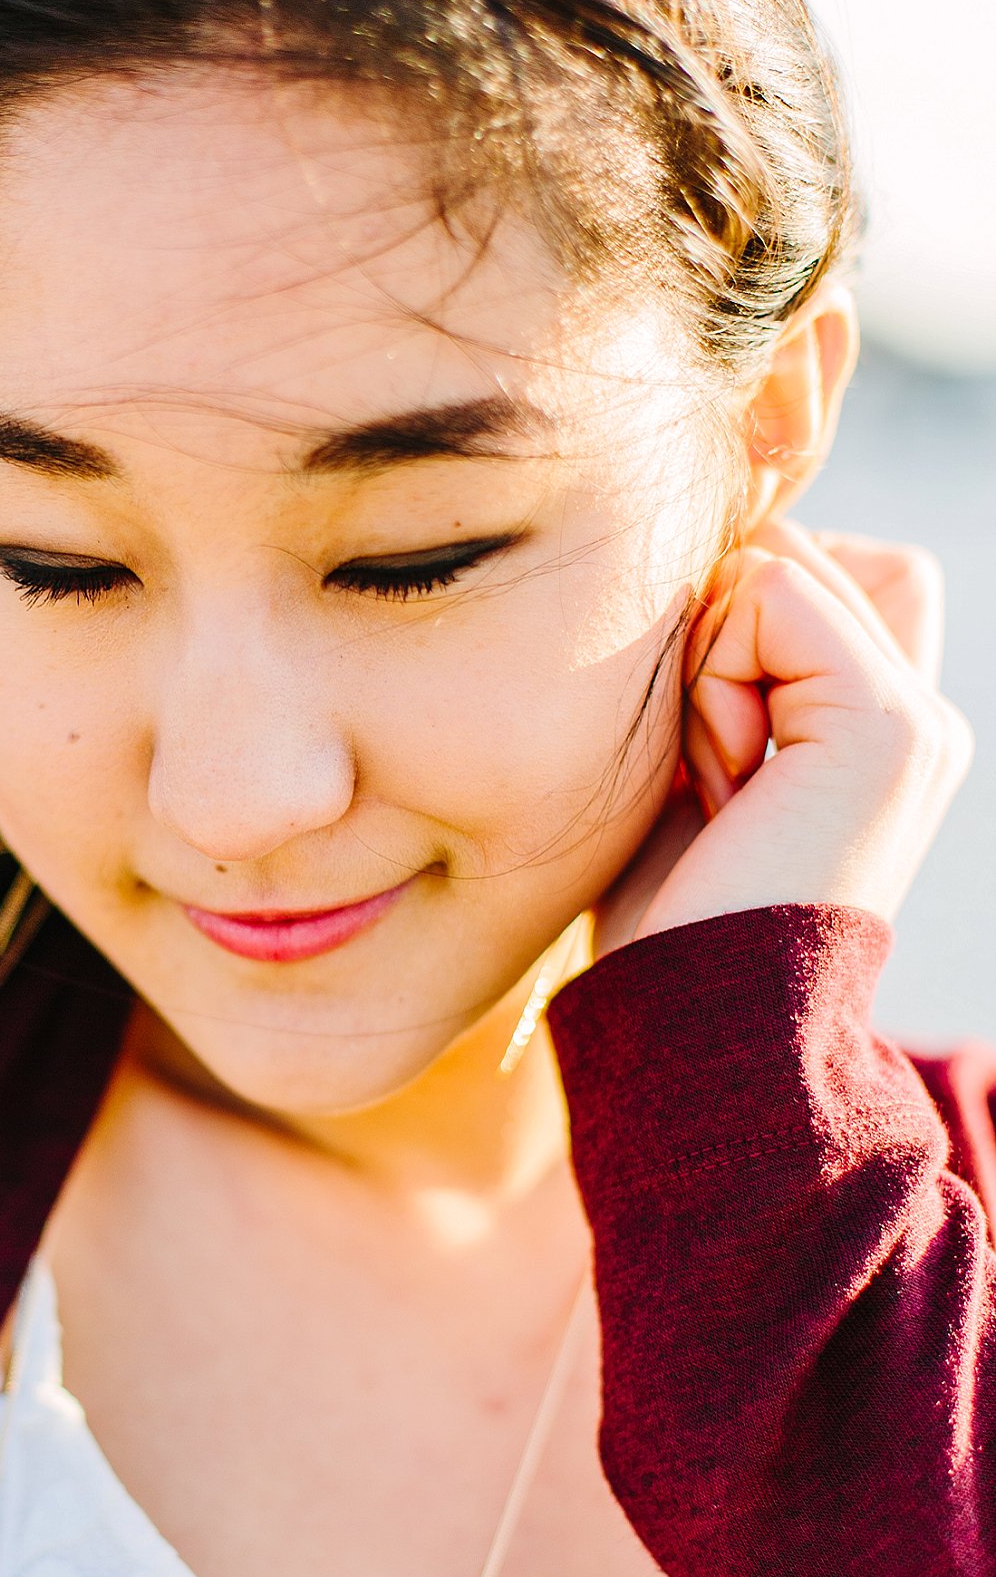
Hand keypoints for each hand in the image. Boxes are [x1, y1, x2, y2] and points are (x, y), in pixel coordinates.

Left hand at [597, 523, 969, 955]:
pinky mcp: (889, 722)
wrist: (693, 1020)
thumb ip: (712, 670)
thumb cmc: (659, 913)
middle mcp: (917, 715)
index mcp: (875, 728)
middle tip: (701, 765)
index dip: (722, 615)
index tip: (694, 745)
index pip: (809, 572)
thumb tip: (687, 561)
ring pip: (772, 568)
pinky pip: (770, 595)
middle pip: (789, 556)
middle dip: (705, 635)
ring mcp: (915, 717)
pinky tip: (720, 777)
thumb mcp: (680, 770)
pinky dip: (712, 676)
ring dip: (702, 662)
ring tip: (711, 779)